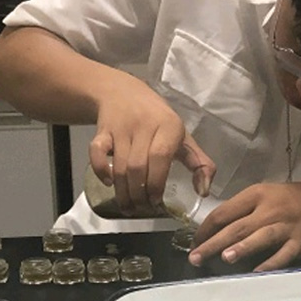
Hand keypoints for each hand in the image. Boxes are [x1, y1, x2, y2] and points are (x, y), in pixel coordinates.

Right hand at [88, 76, 215, 212]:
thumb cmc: (160, 121)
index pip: (160, 157)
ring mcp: (121, 128)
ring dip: (123, 190)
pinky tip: (108, 182)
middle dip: (139, 193)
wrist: (125, 93)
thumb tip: (204, 192)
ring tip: (129, 206)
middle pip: (138, 166)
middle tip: (142, 208)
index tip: (156, 201)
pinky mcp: (101, 131)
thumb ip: (199, 164)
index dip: (156, 182)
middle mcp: (144, 126)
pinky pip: (95, 152)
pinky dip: (99, 170)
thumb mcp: (183, 137)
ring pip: (119, 165)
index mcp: (169, 126)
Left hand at [188, 182, 300, 270]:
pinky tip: (257, 273)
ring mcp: (287, 226)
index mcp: (258, 194)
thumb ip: (244, 209)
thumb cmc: (294, 200)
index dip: (206, 228)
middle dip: (214, 243)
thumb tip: (215, 230)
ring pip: (261, 237)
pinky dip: (271, 263)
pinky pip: (285, 254)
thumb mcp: (268, 194)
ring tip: (225, 258)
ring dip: (243, 247)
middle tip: (196, 258)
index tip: (194, 243)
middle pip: (238, 226)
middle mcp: (271, 209)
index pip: (225, 211)